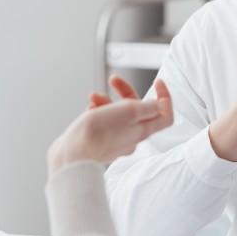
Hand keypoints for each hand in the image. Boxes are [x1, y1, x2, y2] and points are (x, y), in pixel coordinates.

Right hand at [48, 75, 172, 174]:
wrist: (72, 155)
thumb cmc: (97, 133)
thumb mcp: (129, 111)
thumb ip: (148, 107)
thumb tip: (161, 105)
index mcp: (142, 130)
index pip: (164, 115)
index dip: (164, 97)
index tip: (157, 83)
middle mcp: (131, 138)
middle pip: (138, 110)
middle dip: (126, 92)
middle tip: (114, 80)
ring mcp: (115, 141)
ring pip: (118, 115)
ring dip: (108, 101)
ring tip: (94, 97)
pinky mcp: (100, 142)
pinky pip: (104, 122)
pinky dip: (98, 111)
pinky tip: (89, 108)